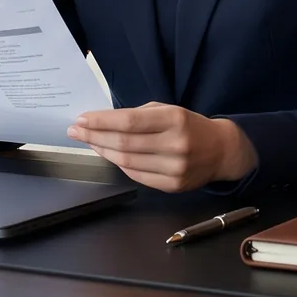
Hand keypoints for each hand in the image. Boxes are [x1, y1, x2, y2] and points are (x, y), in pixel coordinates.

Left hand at [69, 104, 257, 191]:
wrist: (221, 150)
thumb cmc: (190, 125)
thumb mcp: (169, 110)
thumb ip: (139, 115)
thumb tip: (102, 123)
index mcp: (175, 120)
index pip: (129, 122)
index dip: (101, 122)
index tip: (81, 119)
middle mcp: (176, 145)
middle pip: (124, 143)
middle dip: (94, 136)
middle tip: (75, 131)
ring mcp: (175, 168)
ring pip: (127, 162)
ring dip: (103, 151)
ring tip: (88, 142)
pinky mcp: (173, 186)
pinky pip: (137, 175)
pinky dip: (119, 165)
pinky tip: (108, 155)